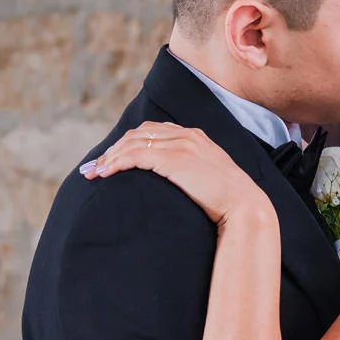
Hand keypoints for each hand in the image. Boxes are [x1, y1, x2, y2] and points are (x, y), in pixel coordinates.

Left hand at [82, 123, 270, 228]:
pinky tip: (105, 173)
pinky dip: (116, 162)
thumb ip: (191, 173)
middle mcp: (186, 135)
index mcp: (195, 137)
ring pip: (133, 143)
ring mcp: (181, 145)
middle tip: (93, 167)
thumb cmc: (228, 202)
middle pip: (138, 134)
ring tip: (93, 173)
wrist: (245, 207)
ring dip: (109, 157)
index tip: (111, 160)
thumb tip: (175, 186)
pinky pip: (136, 155)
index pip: (152, 131)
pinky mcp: (174, 159)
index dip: (127, 144)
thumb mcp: (208, 180)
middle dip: (112, 150)